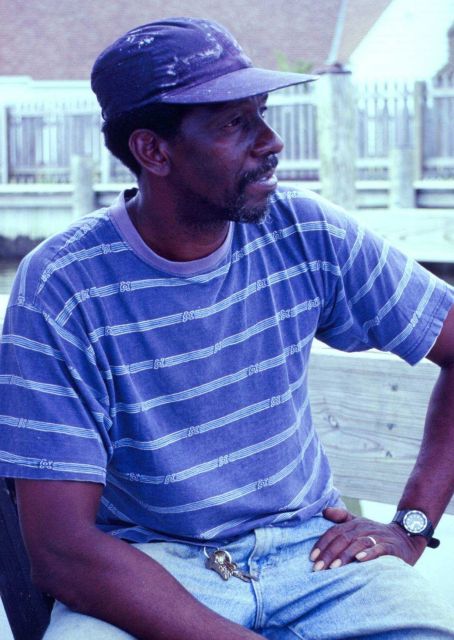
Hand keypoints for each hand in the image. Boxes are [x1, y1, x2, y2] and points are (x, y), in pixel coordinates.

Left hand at [310, 507, 426, 570]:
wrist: (406, 536)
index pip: (334, 532)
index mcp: (354, 523)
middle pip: (343, 538)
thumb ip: (341, 517)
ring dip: (345, 555)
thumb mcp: (358, 523)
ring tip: (333, 568)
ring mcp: (377, 536)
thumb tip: (324, 511)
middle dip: (329, 553)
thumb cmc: (376, 533)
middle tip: (318, 568)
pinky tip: (359, 559)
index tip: (312, 557)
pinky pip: (379, 549)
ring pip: (358, 543)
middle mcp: (364, 528)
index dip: (322, 543)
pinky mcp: (391, 546)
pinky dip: (369, 553)